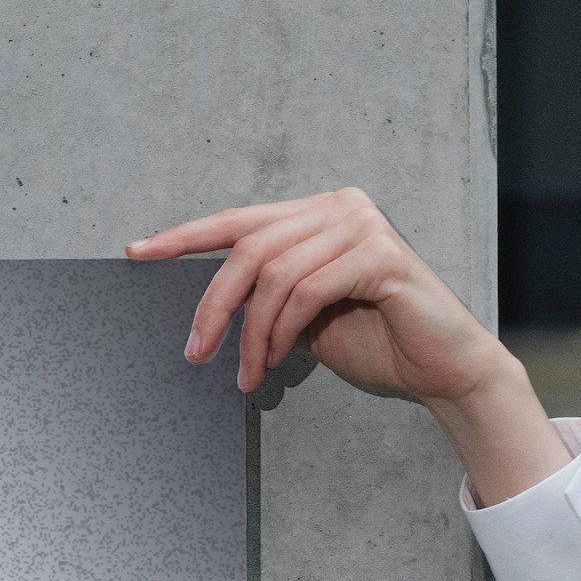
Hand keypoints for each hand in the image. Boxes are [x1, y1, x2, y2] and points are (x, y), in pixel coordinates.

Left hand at [127, 187, 570, 504]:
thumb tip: (213, 304)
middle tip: (197, 353)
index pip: (238, 220)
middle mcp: (339, 207)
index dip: (184, 236)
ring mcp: (362, 225)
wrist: (442, 369)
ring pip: (272, 274)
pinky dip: (283, 331)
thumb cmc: (377, 341)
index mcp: (317, 214)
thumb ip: (267, 294)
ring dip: (252, 333)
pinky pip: (305, 291)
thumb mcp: (304, 315)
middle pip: (247, 248)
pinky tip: (279, 359)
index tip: (137, 252)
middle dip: (214, 306)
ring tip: (250, 372)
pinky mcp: (379, 255)